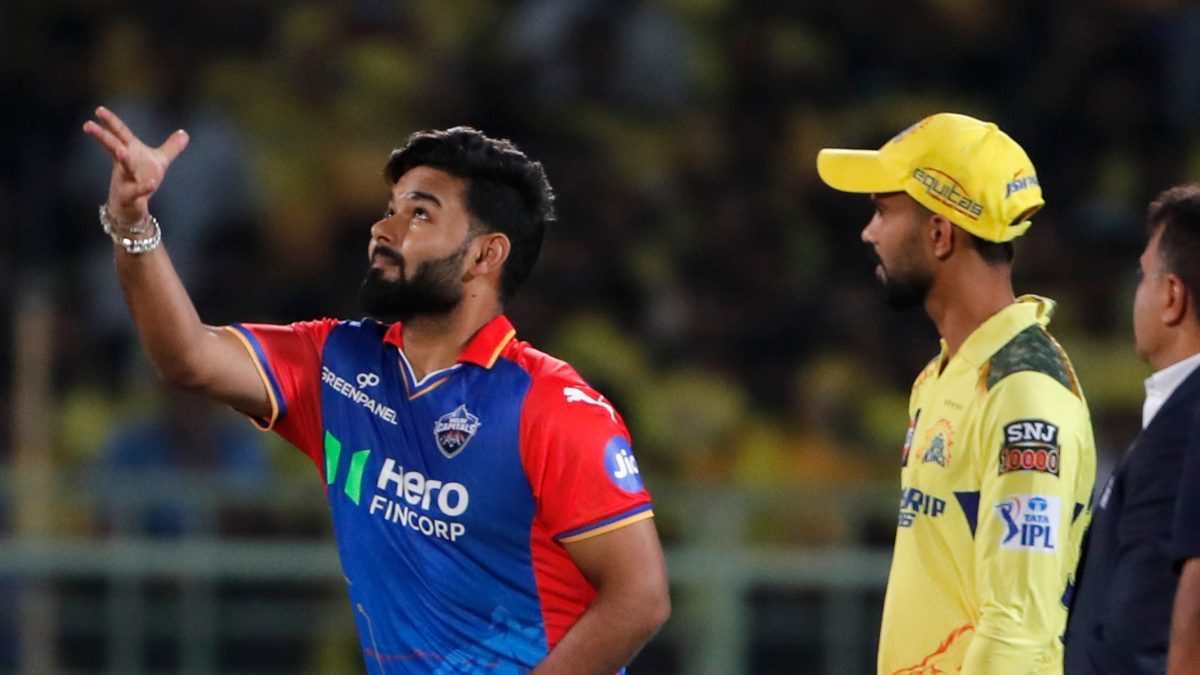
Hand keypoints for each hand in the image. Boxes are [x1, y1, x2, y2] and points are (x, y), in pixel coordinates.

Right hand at [82, 106, 188, 226]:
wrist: (131, 207)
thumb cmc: (141, 179)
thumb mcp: (159, 162)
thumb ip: (171, 147)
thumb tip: (185, 133)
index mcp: (130, 152)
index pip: (120, 134)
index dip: (110, 122)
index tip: (98, 110)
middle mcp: (124, 164)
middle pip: (113, 147)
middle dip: (101, 136)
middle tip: (87, 125)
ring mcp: (125, 180)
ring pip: (124, 169)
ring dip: (124, 160)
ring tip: (121, 151)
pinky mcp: (130, 196)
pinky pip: (136, 191)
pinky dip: (143, 188)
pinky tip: (151, 184)